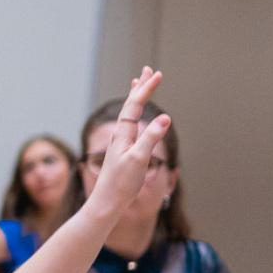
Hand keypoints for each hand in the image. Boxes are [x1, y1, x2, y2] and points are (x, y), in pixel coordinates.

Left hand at [87, 68, 169, 214]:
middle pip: (130, 105)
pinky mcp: (124, 152)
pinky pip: (130, 126)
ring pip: (129, 114)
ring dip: (135, 97)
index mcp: (124, 135)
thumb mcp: (139, 160)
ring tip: (137, 83)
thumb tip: (164, 118)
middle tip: (147, 69)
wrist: (107, 202)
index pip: (135, 106)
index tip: (157, 74)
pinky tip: (134, 117)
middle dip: (140, 87)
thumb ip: (151, 138)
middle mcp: (121, 136)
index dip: (145, 89)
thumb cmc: (121, 183)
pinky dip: (134, 115)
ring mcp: (122, 143)